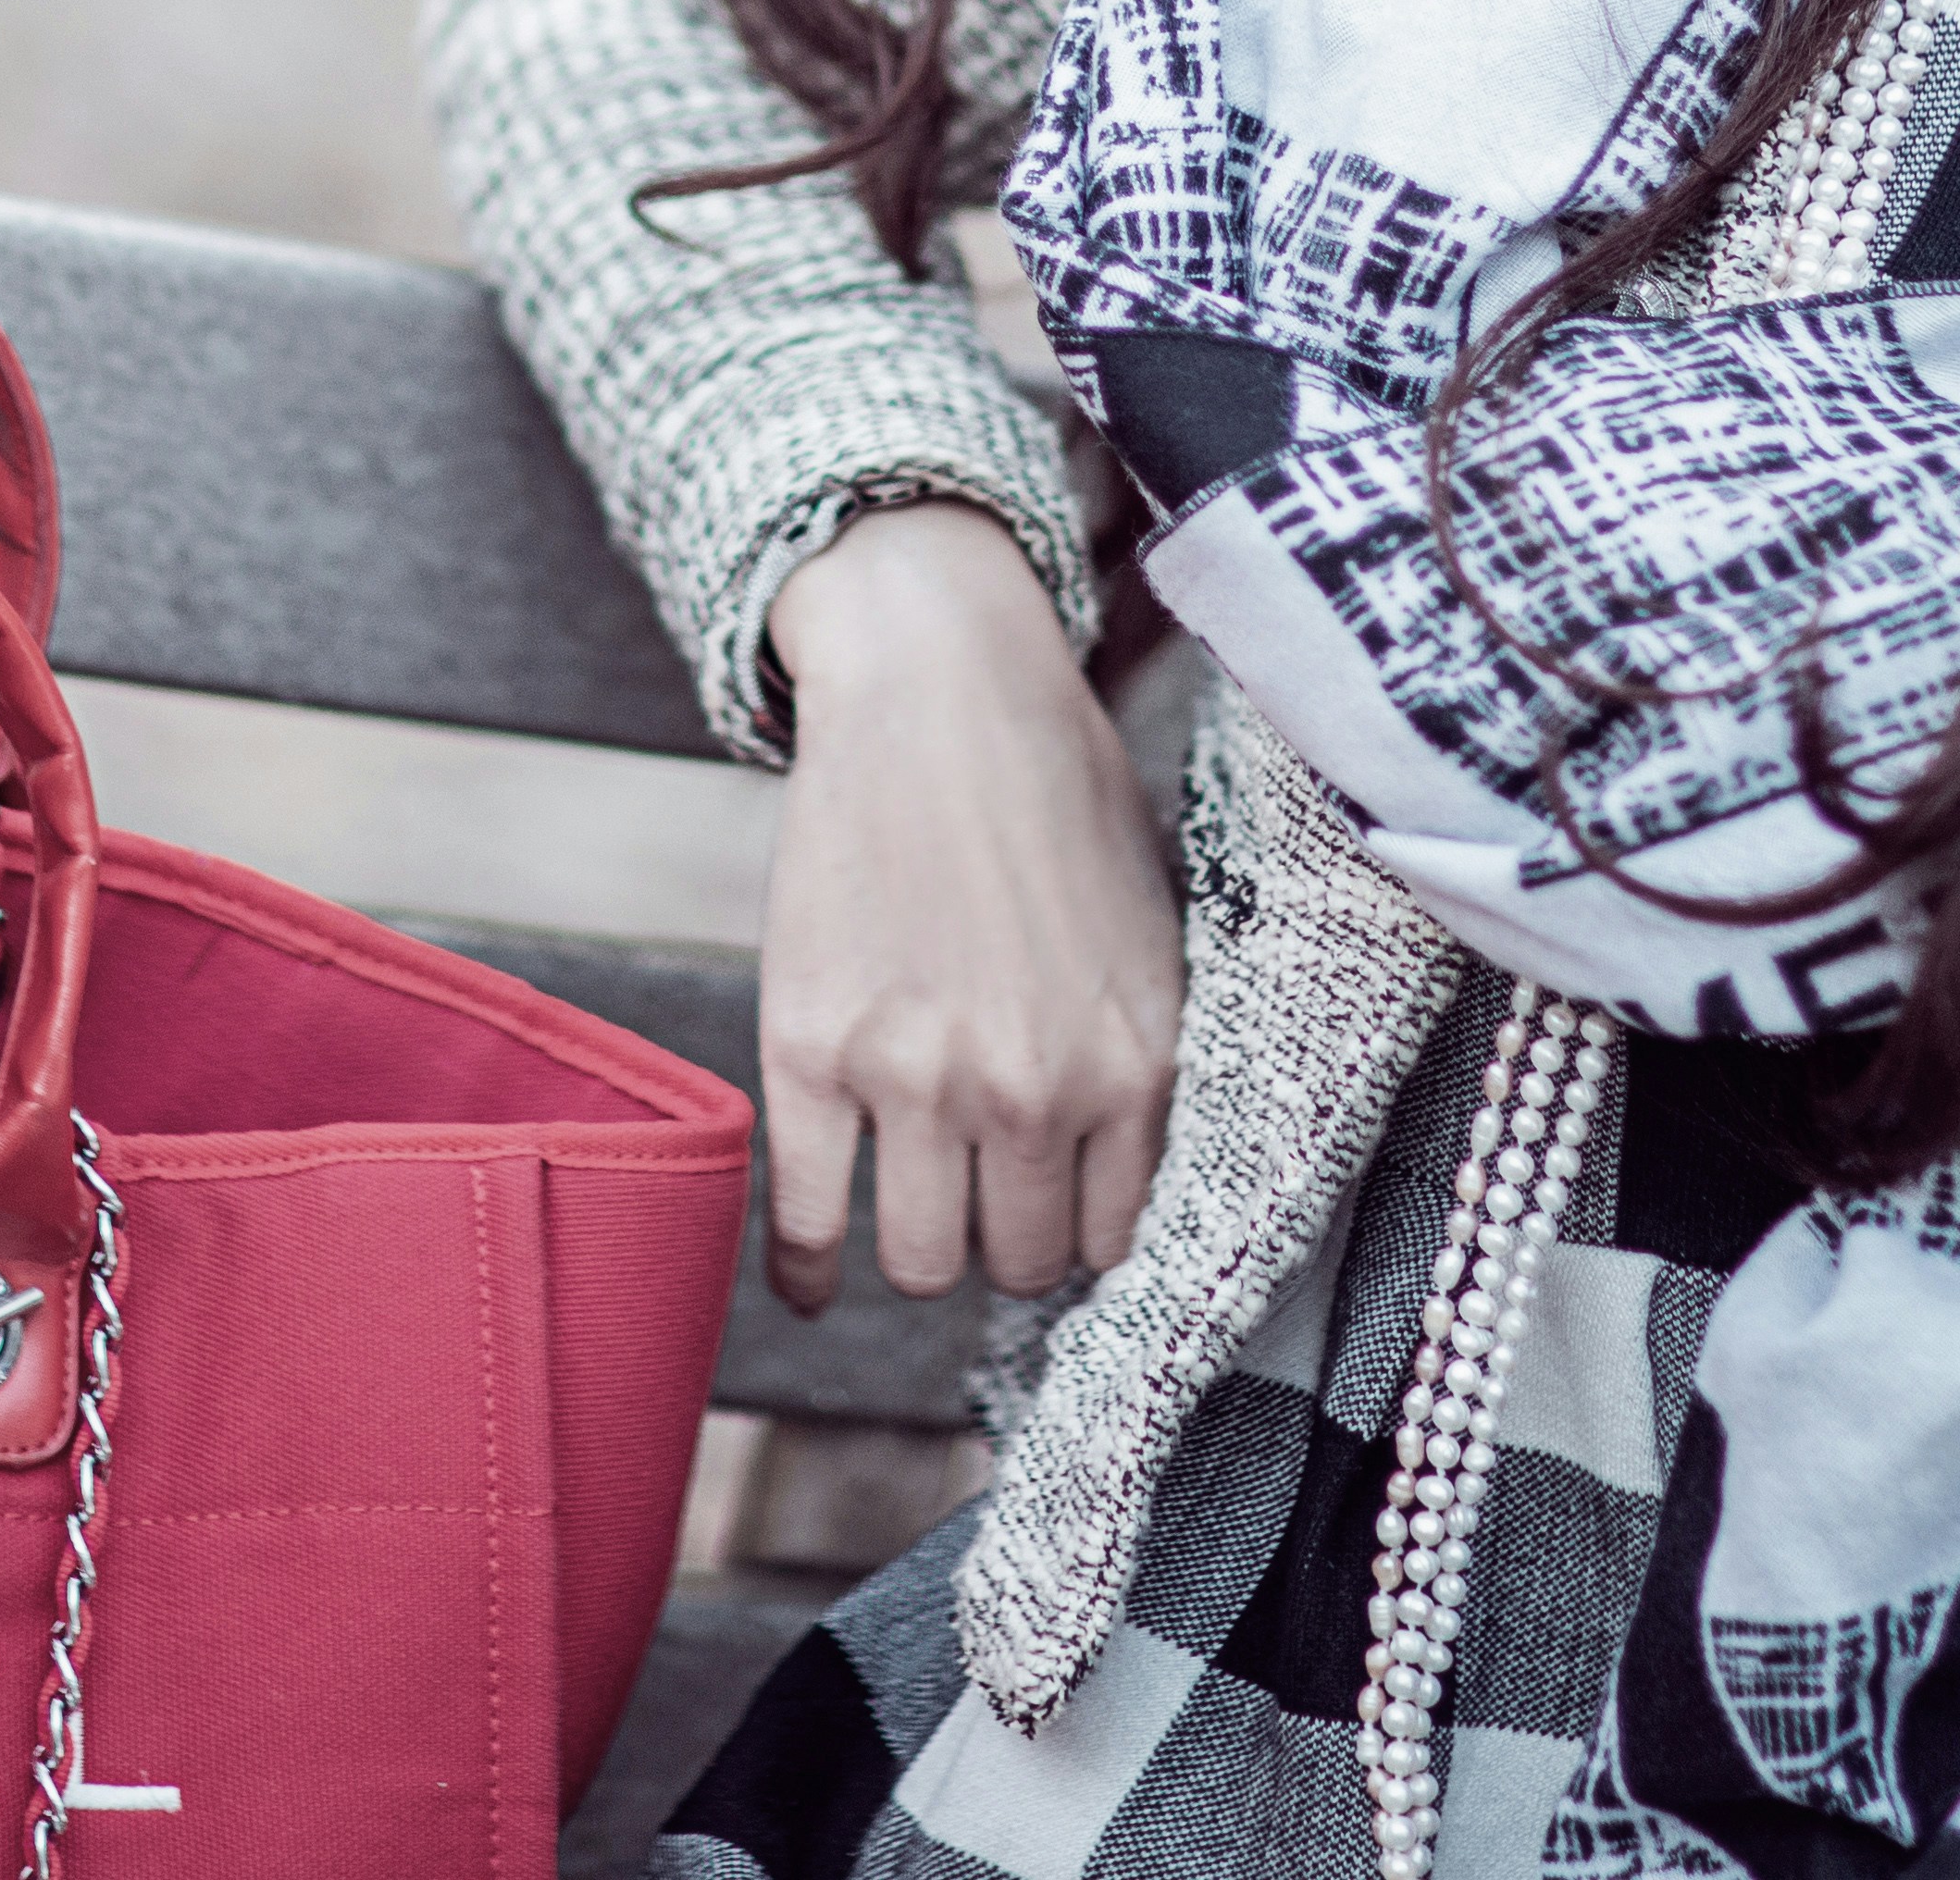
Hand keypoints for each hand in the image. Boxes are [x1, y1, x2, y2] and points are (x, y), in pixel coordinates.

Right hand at [751, 502, 1183, 1308]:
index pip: (1114, 1243)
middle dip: (1001, 1239)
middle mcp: (1031, 1089)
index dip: (1078, 1229)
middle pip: (1020, 1265)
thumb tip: (1127, 1178)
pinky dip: (807, 1269)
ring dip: (918, 1249)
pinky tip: (812, 1272)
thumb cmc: (1055, 793)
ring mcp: (915, 1076)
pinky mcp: (811, 1052)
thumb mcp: (1152, 932)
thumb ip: (1144, 1060)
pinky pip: (808, 1223)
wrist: (936, 686)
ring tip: (909, 1206)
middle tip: (979, 1194)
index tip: (1052, 1211)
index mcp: (1135, 1062)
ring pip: (924, 1264)